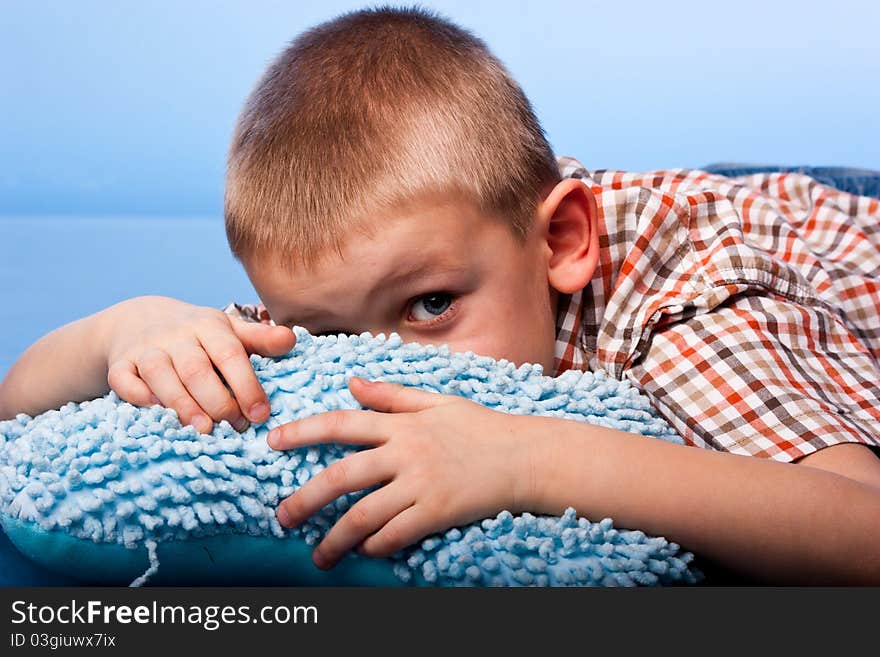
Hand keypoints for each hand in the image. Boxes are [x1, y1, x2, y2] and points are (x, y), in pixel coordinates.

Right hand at [103, 295, 295, 432]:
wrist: (139, 319)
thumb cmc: (197, 334)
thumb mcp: (229, 331)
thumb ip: (260, 340)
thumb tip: (291, 340)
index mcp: (209, 326)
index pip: (230, 354)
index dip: (247, 385)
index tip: (261, 414)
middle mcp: (176, 335)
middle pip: (197, 370)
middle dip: (218, 402)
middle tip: (235, 428)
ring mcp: (145, 349)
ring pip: (160, 376)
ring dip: (182, 405)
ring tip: (204, 431)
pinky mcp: (120, 363)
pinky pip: (124, 381)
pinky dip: (138, 397)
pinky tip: (159, 415)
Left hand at [266, 376, 537, 569]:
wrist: (525, 457)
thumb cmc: (482, 427)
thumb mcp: (437, 402)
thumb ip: (391, 394)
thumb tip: (352, 382)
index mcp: (401, 424)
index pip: (341, 423)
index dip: (302, 432)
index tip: (272, 442)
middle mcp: (405, 453)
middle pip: (341, 476)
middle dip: (305, 499)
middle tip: (281, 517)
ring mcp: (420, 485)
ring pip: (363, 515)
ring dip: (334, 538)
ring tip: (318, 555)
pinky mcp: (437, 513)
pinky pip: (396, 534)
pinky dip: (375, 546)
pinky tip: (363, 552)